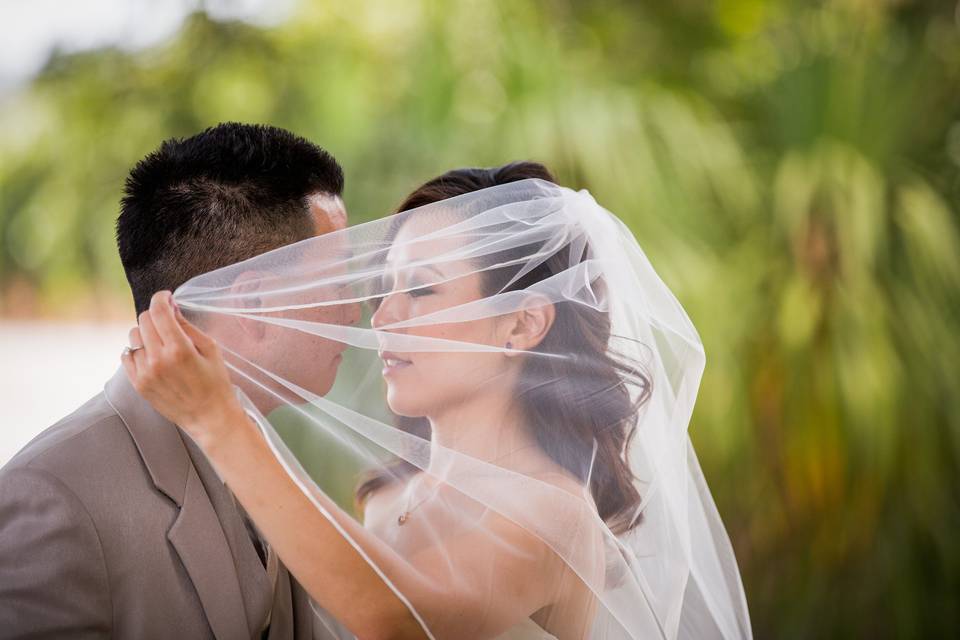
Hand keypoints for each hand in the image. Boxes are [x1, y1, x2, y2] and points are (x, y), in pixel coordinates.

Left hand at [121, 291, 244, 447]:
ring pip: (133, 336)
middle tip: (167, 320)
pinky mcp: (138, 383)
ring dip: (146, 332)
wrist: (209, 417)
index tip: (166, 297)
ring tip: (161, 341)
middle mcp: (158, 359)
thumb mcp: (211, 349)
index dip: (161, 298)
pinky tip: (151, 355)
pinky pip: (126, 355)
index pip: (159, 311)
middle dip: (156, 315)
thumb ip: (188, 326)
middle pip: (144, 320)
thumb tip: (171, 309)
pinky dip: (137, 350)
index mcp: (179, 349)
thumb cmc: (215, 383)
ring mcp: (145, 373)